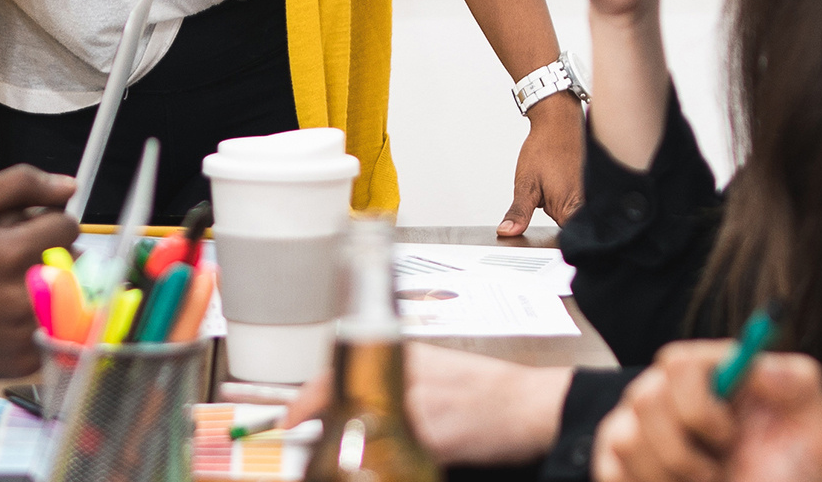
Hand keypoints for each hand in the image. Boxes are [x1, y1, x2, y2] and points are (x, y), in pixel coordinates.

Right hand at [0, 166, 79, 381]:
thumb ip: (18, 185)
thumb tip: (70, 186)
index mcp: (12, 253)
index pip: (68, 227)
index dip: (48, 223)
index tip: (28, 231)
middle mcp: (24, 295)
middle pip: (76, 262)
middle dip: (53, 254)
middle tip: (18, 259)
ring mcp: (25, 332)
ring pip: (72, 298)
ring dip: (53, 288)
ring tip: (14, 286)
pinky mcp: (23, 360)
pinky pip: (57, 332)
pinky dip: (41, 322)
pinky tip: (9, 315)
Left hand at [278, 341, 573, 466]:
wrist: (531, 405)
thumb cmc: (489, 390)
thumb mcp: (436, 369)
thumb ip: (396, 378)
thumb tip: (354, 398)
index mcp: (403, 355)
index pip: (337, 373)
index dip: (305, 401)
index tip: (290, 418)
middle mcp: (404, 376)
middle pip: (341, 404)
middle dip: (320, 428)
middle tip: (309, 445)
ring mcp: (417, 407)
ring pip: (358, 434)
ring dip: (345, 450)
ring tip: (338, 459)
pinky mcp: (434, 438)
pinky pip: (392, 458)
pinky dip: (379, 466)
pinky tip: (381, 467)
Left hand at [504, 93, 585, 236]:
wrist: (559, 121)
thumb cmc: (544, 148)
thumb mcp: (525, 184)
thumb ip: (519, 212)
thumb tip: (508, 232)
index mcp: (570, 208)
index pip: (568, 242)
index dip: (556, 247)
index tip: (542, 244)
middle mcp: (586, 204)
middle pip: (574, 232)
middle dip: (559, 232)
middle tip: (545, 213)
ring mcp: (591, 196)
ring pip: (578, 219)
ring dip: (566, 217)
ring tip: (553, 194)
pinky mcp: (592, 188)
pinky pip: (583, 206)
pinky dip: (572, 205)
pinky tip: (561, 191)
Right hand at [596, 342, 821, 481]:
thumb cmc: (790, 468)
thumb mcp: (815, 427)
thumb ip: (799, 383)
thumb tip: (756, 365)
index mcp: (710, 371)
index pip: (679, 363)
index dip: (699, 406)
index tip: (728, 437)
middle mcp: (666, 388)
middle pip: (646, 401)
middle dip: (685, 451)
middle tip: (718, 469)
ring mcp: (634, 422)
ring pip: (627, 441)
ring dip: (672, 476)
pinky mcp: (614, 458)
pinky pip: (611, 469)